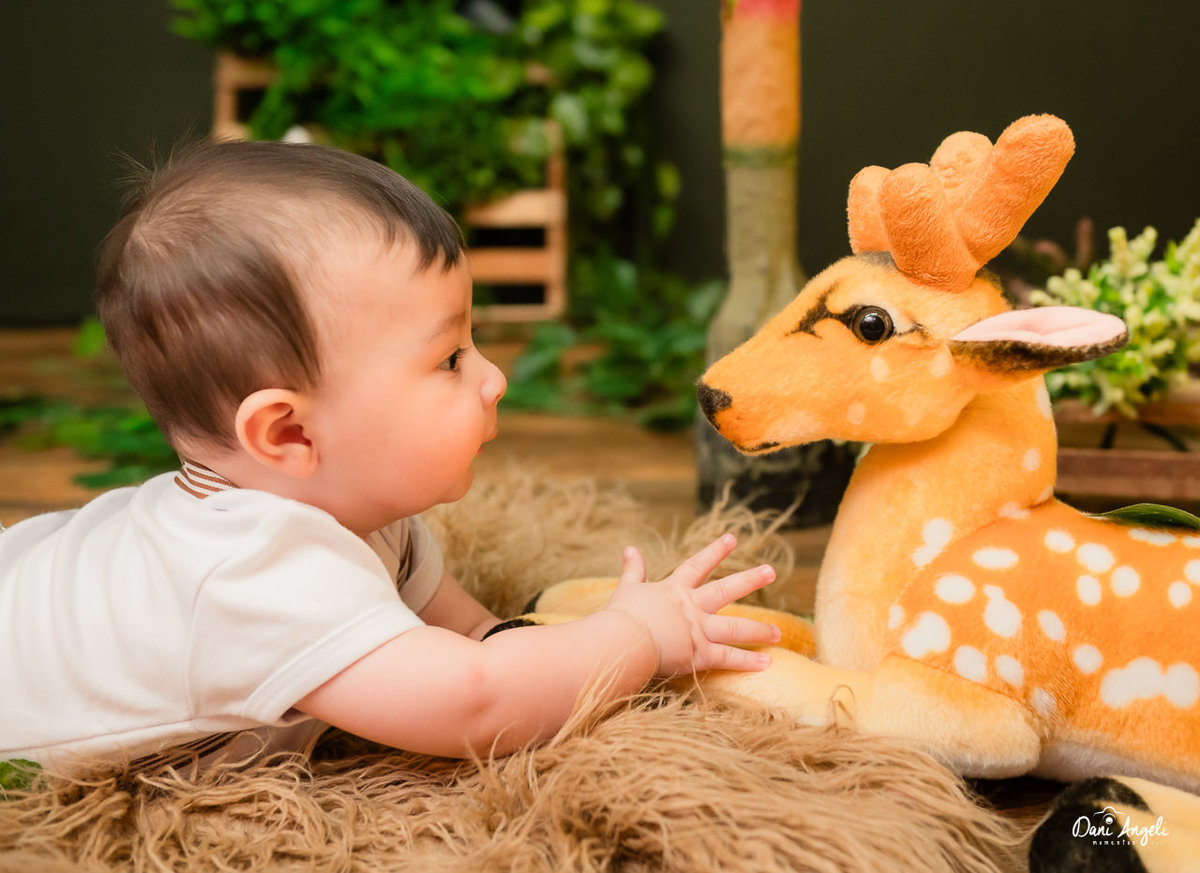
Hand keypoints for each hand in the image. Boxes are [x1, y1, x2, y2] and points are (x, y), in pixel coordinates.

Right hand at [604, 534, 779, 676]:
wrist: (624, 640)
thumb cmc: (622, 616)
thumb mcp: (627, 588)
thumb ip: (632, 570)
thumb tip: (629, 548)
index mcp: (674, 590)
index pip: (698, 565)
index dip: (716, 551)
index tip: (733, 538)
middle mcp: (692, 607)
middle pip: (726, 590)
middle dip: (750, 580)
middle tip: (771, 571)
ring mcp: (699, 630)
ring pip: (735, 627)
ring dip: (759, 630)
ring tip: (778, 633)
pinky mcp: (700, 654)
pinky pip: (728, 657)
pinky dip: (747, 661)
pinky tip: (767, 663)